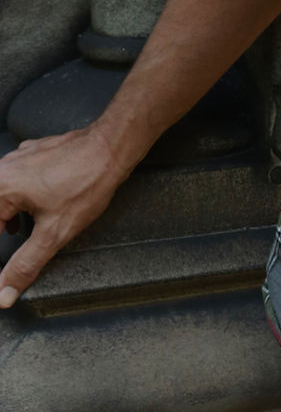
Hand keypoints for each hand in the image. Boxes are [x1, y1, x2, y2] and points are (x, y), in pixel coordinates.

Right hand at [0, 126, 126, 307]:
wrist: (112, 147)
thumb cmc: (88, 181)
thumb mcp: (54, 234)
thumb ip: (24, 265)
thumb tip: (3, 293)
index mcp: (1, 187)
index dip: (1, 252)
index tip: (3, 271)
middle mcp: (4, 168)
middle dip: (3, 230)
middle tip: (15, 242)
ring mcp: (19, 158)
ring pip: (2, 195)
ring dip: (5, 217)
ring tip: (16, 231)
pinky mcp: (33, 153)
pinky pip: (15, 180)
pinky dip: (18, 199)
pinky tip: (32, 210)